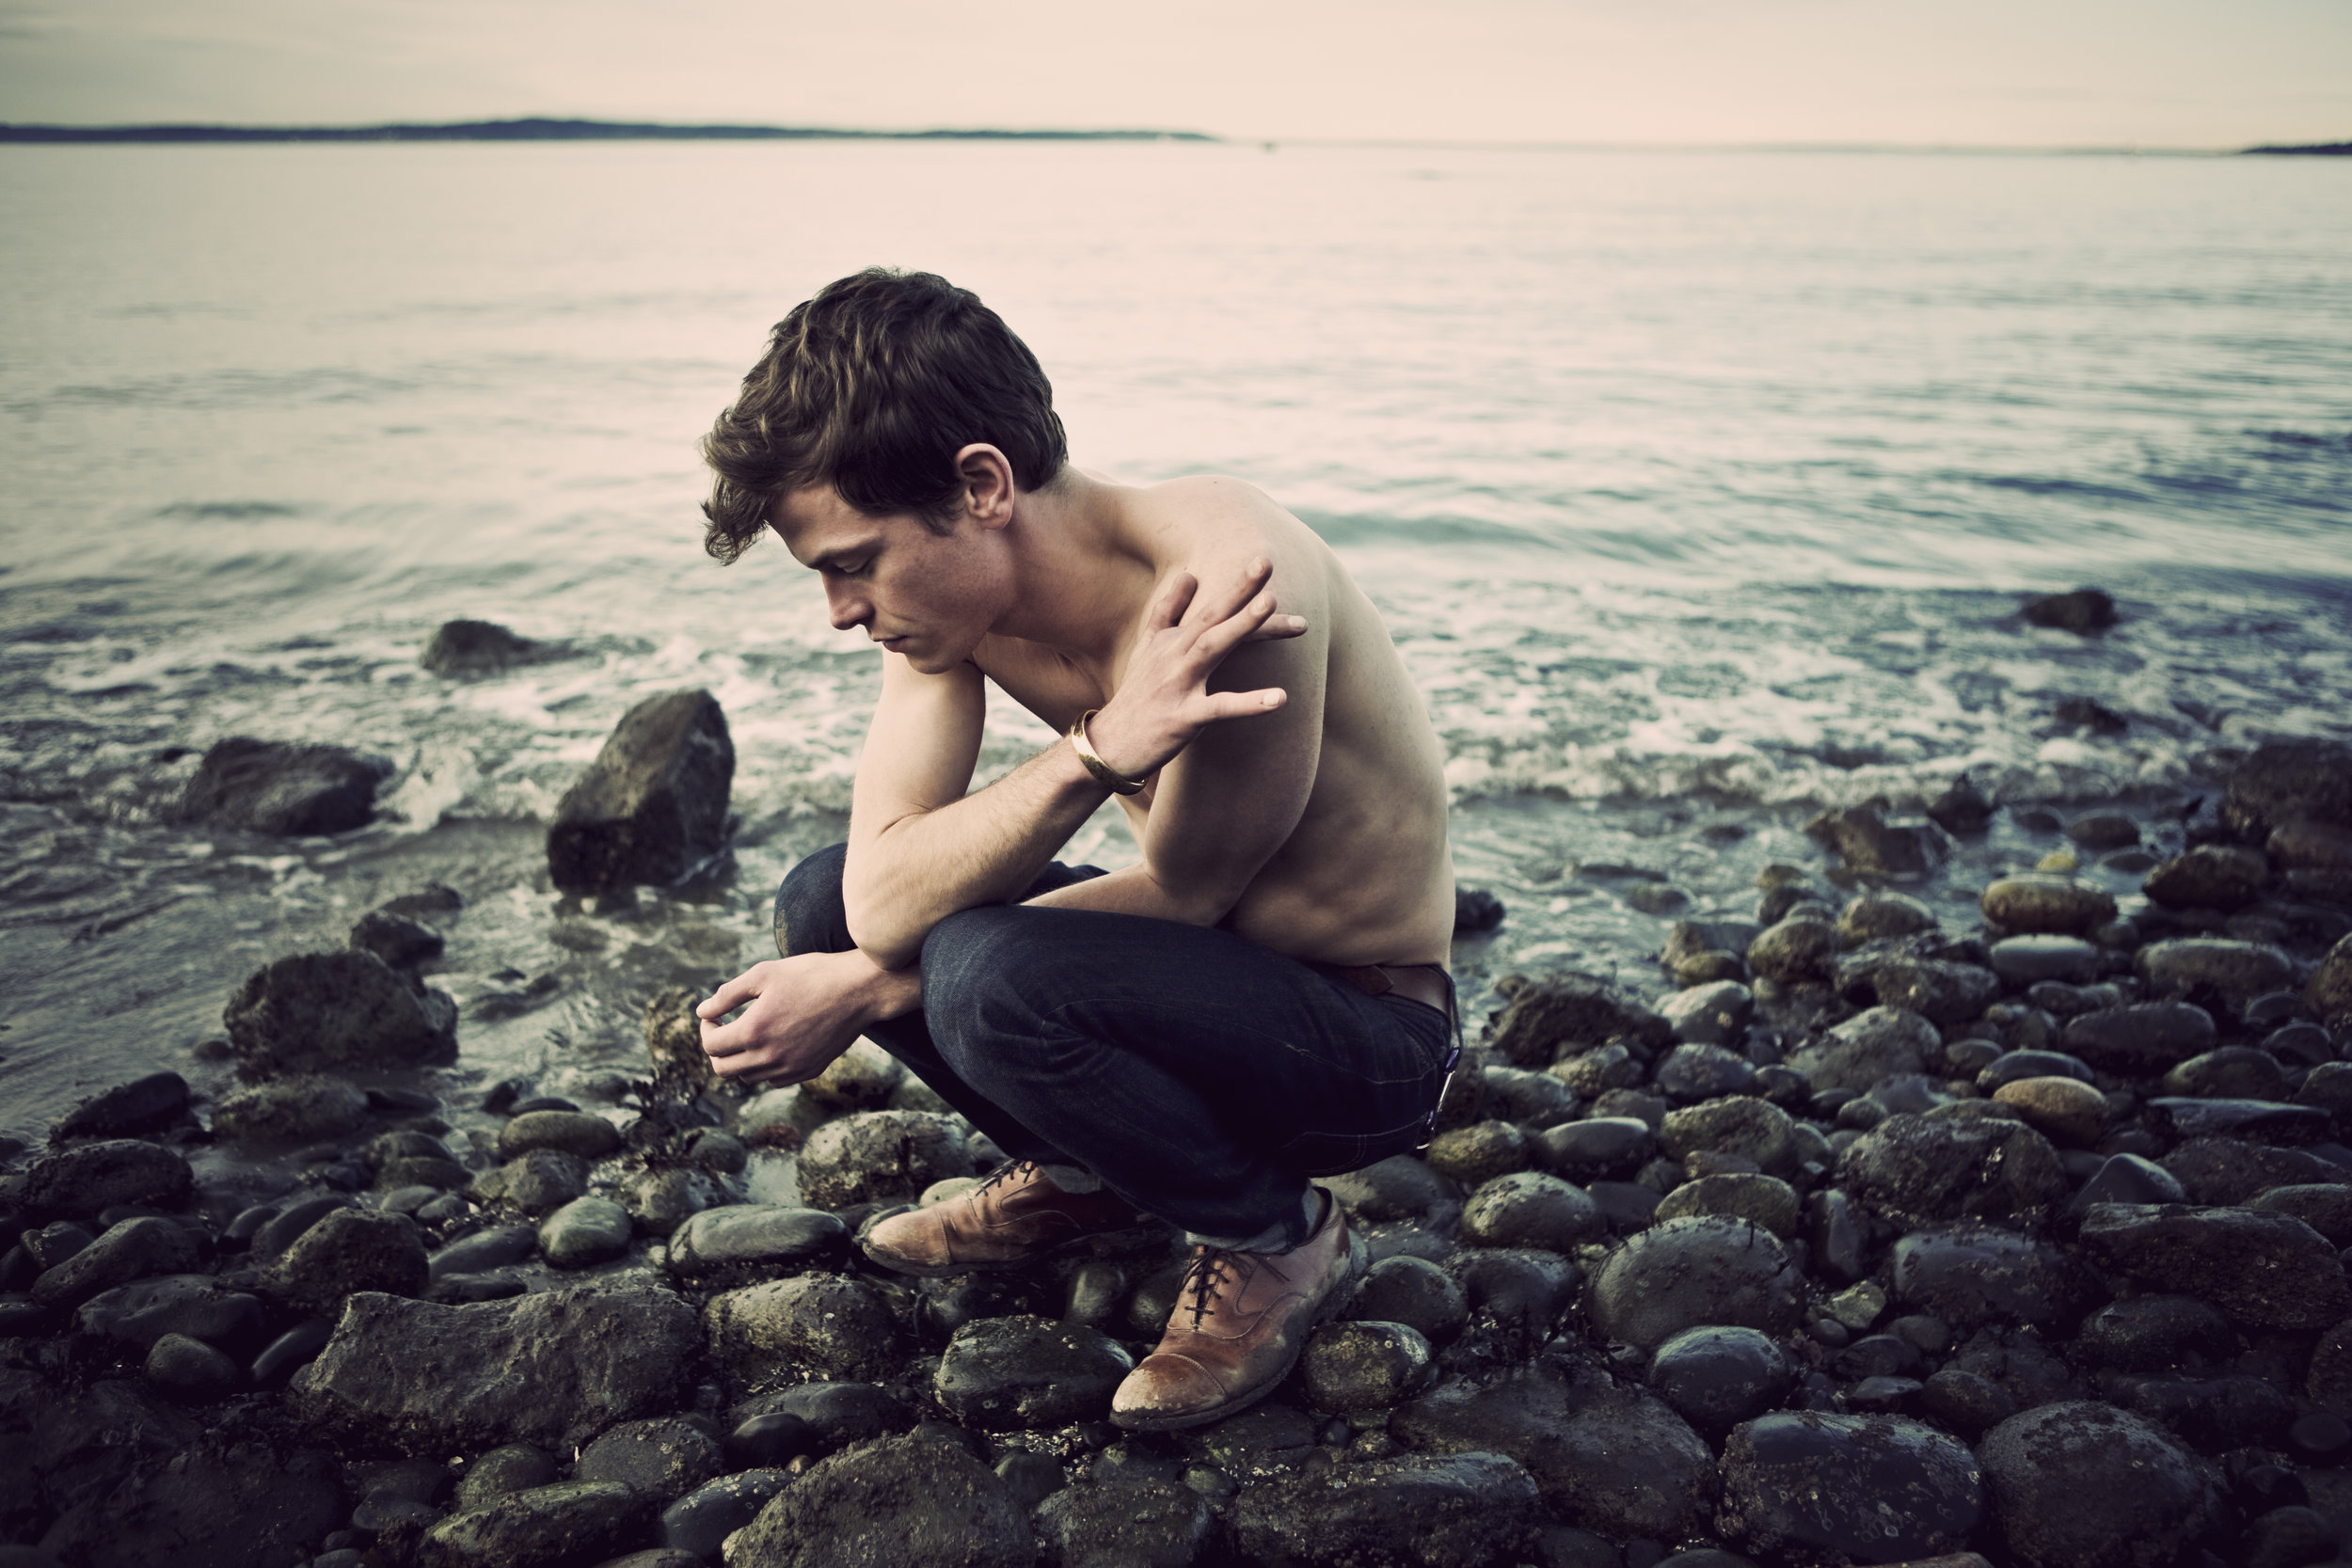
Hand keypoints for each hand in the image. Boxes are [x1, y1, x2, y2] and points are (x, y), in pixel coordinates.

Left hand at [696, 951, 876, 1086]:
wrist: (860, 989)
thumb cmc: (811, 974)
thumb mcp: (764, 974)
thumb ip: (727, 994)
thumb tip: (701, 1011)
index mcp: (754, 1032)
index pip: (711, 1046)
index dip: (706, 1028)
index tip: (714, 1015)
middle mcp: (770, 1057)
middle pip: (723, 1070)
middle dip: (717, 1049)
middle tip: (725, 1028)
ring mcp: (791, 1068)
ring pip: (748, 1077)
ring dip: (741, 1058)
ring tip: (751, 1033)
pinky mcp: (809, 1071)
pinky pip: (774, 1079)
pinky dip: (765, 1066)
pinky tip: (774, 1043)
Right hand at [1085, 558, 1304, 778]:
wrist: (1108, 746)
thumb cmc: (1136, 698)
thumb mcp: (1146, 649)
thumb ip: (1168, 612)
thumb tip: (1189, 574)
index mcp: (1170, 641)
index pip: (1207, 608)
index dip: (1236, 586)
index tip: (1262, 560)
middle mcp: (1173, 656)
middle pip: (1209, 616)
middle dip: (1239, 589)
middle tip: (1265, 561)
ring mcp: (1177, 685)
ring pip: (1210, 648)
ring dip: (1240, 625)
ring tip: (1271, 603)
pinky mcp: (1182, 718)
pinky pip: (1219, 709)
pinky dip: (1249, 703)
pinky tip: (1280, 698)